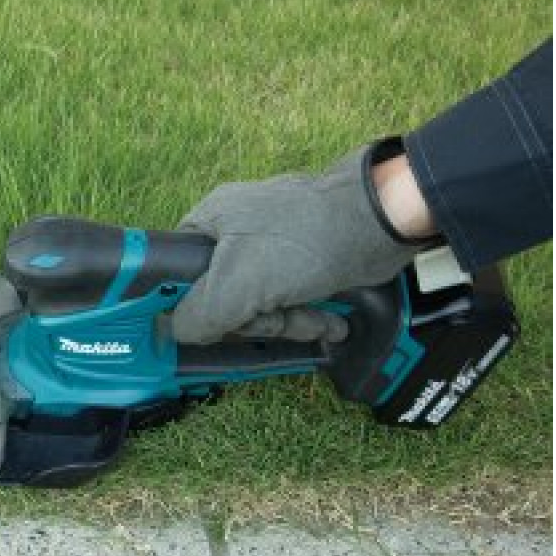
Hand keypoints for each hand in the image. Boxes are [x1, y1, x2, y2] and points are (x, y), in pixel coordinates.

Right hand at [170, 144, 430, 343]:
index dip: (188, 305)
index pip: (176, 273)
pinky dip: (308, 315)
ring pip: (259, 305)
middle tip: (272, 320)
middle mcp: (235, 233)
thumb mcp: (237, 285)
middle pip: (221, 298)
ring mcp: (271, 247)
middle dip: (252, 321)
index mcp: (209, 223)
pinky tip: (330, 322)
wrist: (380, 222)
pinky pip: (290, 300)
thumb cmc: (303, 242)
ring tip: (315, 322)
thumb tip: (175, 332)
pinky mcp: (302, 261)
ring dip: (287, 323)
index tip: (208, 327)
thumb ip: (199, 314)